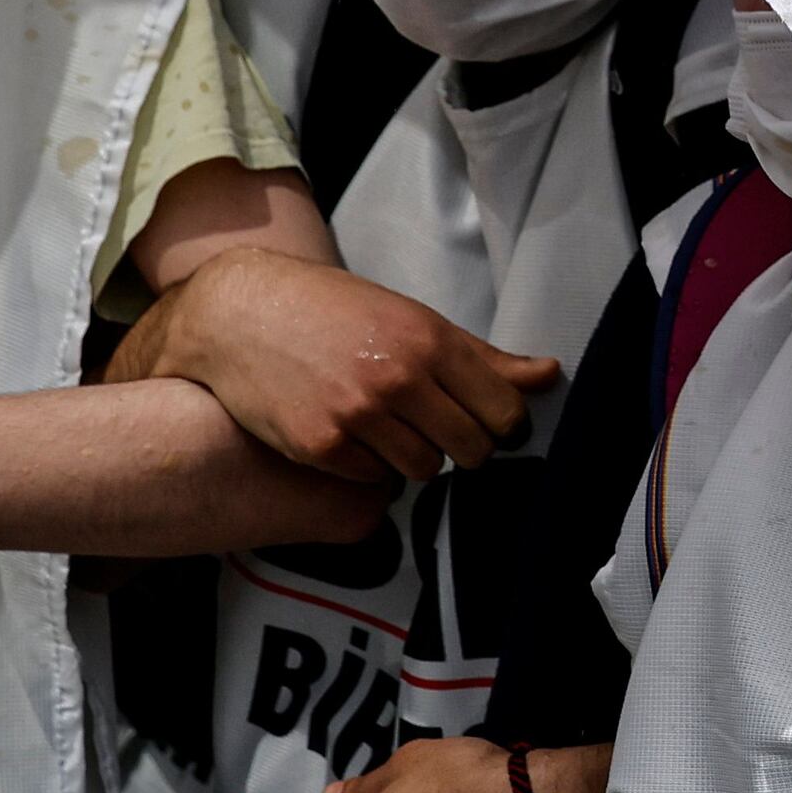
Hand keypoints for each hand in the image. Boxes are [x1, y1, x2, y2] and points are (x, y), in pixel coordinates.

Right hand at [106, 242, 559, 482]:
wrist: (242, 312)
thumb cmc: (334, 312)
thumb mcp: (412, 319)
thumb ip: (482, 357)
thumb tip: (550, 375)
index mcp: (429, 341)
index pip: (505, 412)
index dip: (503, 424)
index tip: (488, 422)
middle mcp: (398, 379)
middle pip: (471, 450)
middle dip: (463, 446)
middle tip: (438, 427)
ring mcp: (357, 416)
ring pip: (423, 470)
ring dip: (414, 457)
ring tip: (389, 426)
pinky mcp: (319, 446)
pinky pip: (373, 480)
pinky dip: (369, 466)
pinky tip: (352, 435)